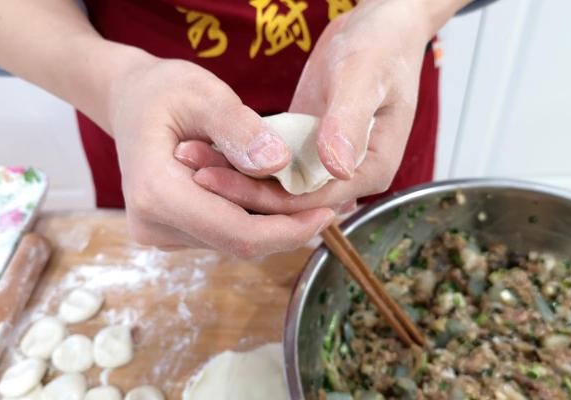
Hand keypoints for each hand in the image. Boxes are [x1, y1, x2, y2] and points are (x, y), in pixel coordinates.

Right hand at [107, 57, 334, 255]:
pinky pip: (224, 234)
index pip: (236, 233)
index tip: (327, 212)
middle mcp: (153, 225)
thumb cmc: (163, 91)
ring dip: (272, 221)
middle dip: (287, 227)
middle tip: (329, 201)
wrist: (129, 102)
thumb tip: (277, 164)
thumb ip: (237, 128)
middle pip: (239, 243)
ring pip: (234, 242)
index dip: (288, 230)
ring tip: (301, 190)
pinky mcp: (173, 233)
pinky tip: (271, 192)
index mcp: (156, 193)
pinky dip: (253, 217)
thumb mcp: (202, 93)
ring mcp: (161, 234)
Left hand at [175, 0, 434, 213]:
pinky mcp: (307, 147)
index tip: (216, 181)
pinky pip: (272, 162)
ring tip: (190, 155)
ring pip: (276, 184)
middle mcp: (348, 176)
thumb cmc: (380, 47)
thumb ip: (350, 123)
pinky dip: (242, 156)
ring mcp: (326, 163)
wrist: (380, 26)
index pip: (311, 200)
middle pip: (289, 200)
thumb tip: (337, 167)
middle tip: (192, 169)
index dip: (263, 197)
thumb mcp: (363, 79)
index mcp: (371, 170)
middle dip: (241, 190)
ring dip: (236, 175)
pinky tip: (207, 143)